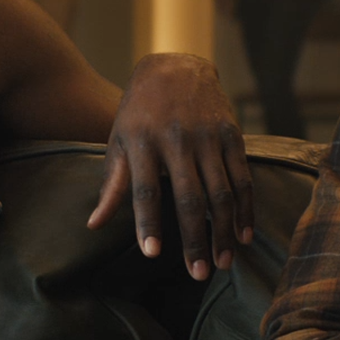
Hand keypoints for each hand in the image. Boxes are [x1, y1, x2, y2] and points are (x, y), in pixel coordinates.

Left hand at [87, 53, 253, 279]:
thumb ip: (113, 184)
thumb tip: (93, 225)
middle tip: (198, 274)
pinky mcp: (231, 134)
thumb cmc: (140, 111)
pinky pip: (242, 177)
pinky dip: (246, 208)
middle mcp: (176, 140)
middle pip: (188, 198)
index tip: (152, 254)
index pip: (145, 189)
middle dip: (195, 239)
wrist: (176, 65)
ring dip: (224, 231)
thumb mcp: (119, 140)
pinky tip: (244, 235)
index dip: (148, 222)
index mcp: (142, 142)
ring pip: (220, 192)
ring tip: (223, 263)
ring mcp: (207, 137)